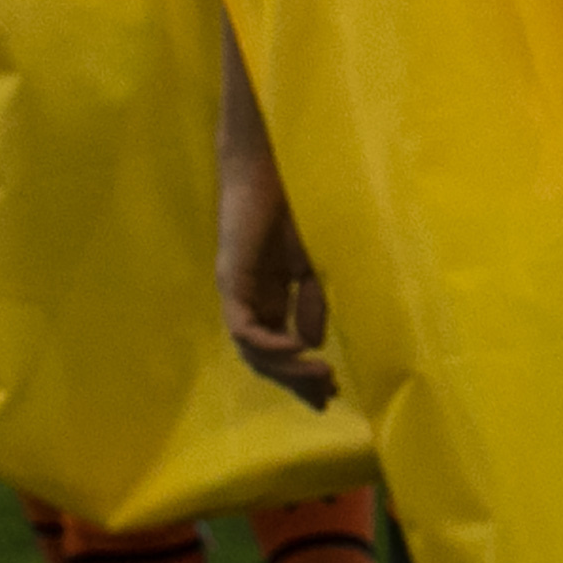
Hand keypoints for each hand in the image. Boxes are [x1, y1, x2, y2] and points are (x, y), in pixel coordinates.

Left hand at [220, 144, 335, 400]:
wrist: (274, 165)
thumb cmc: (295, 203)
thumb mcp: (312, 263)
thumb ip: (311, 301)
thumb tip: (311, 343)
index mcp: (268, 295)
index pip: (279, 347)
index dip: (301, 373)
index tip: (331, 392)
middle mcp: (248, 299)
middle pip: (264, 357)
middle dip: (295, 381)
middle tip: (325, 397)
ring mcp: (237, 292)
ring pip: (253, 349)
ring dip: (285, 369)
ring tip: (320, 375)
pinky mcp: (231, 281)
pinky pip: (245, 328)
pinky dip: (269, 345)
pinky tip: (298, 351)